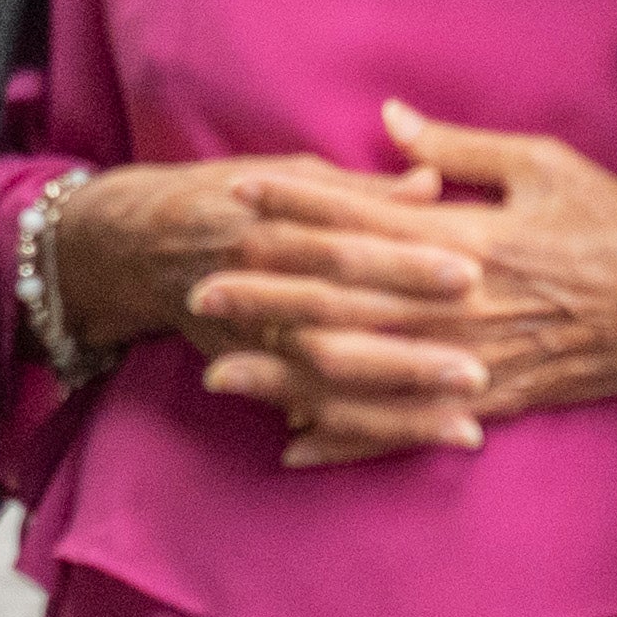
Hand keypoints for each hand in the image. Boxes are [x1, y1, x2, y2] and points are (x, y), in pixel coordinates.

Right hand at [45, 151, 498, 470]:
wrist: (138, 246)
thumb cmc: (227, 199)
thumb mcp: (292, 174)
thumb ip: (365, 190)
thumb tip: (432, 185)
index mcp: (277, 226)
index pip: (348, 245)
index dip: (408, 260)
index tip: (471, 271)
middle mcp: (263, 286)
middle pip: (342, 325)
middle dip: (409, 353)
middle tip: (478, 369)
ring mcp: (254, 337)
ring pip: (328, 384)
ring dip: (396, 408)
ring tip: (464, 424)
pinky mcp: (253, 373)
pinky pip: (309, 412)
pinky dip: (357, 435)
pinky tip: (413, 442)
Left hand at [207, 101, 616, 460]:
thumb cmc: (614, 224)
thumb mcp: (543, 165)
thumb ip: (459, 149)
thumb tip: (389, 123)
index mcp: (466, 237)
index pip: (361, 217)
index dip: (296, 203)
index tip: (239, 193)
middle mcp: (456, 303)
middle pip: (342, 299)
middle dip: (265, 294)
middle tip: (199, 289)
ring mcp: (469, 359)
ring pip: (360, 372)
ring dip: (284, 373)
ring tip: (218, 371)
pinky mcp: (488, 401)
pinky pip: (405, 428)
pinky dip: (348, 438)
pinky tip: (295, 446)